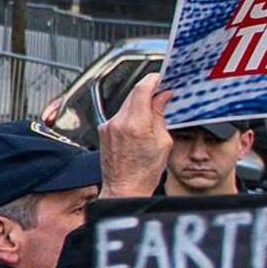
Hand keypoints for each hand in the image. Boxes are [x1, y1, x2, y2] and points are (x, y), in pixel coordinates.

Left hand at [98, 74, 172, 199]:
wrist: (124, 189)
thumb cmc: (144, 173)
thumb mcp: (162, 142)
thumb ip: (160, 115)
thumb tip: (163, 96)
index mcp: (135, 124)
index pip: (142, 88)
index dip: (154, 79)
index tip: (162, 78)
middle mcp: (118, 122)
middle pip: (133, 93)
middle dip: (149, 90)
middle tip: (163, 92)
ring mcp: (108, 126)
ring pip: (126, 103)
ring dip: (140, 102)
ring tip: (154, 110)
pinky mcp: (104, 131)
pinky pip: (120, 114)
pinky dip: (132, 113)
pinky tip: (141, 123)